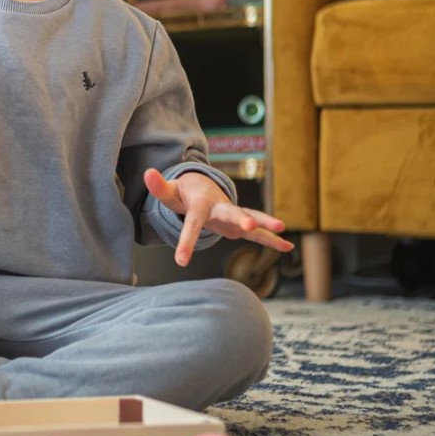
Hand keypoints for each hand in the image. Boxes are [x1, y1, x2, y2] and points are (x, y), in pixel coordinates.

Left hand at [143, 167, 290, 266]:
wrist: (202, 188)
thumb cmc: (183, 194)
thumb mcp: (169, 192)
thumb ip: (159, 187)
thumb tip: (147, 173)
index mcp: (200, 205)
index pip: (191, 225)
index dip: (186, 242)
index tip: (181, 262)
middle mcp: (220, 208)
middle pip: (230, 213)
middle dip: (240, 220)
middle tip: (249, 227)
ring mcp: (233, 214)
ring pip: (250, 219)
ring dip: (265, 225)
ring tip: (282, 230)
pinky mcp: (240, 223)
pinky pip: (257, 232)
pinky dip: (271, 239)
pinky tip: (287, 247)